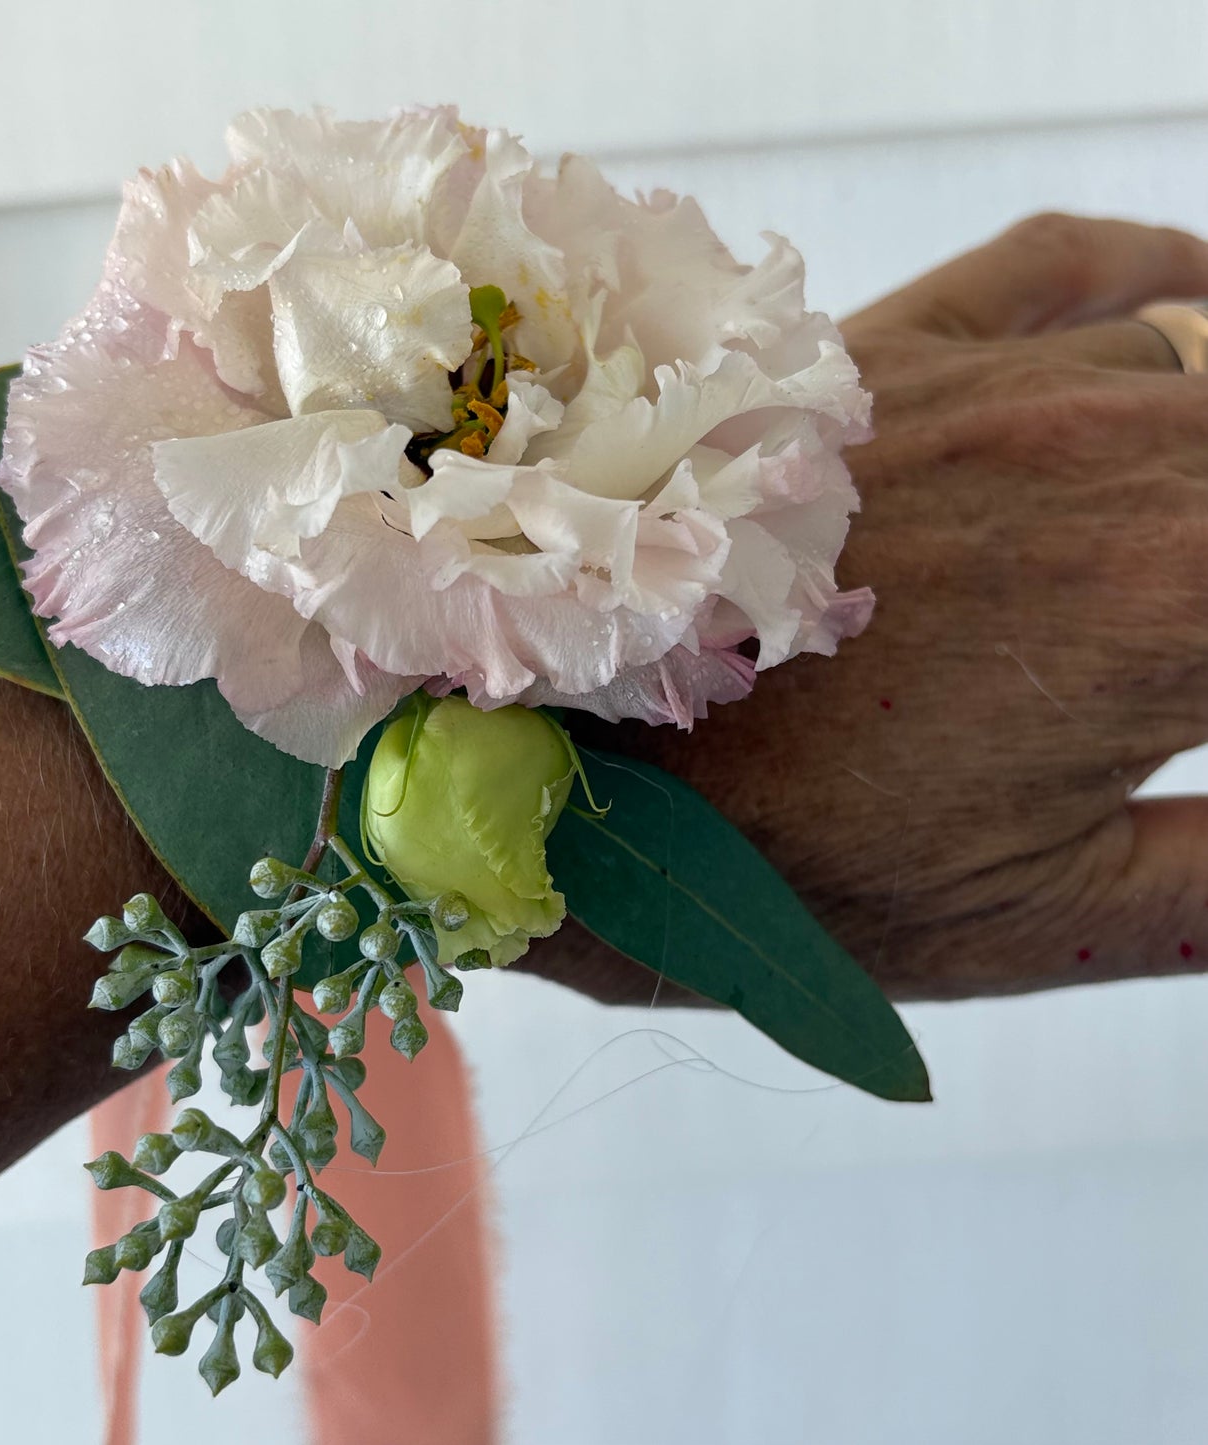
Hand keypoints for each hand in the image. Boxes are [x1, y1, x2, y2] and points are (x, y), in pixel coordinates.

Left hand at [540, 214, 1207, 1002]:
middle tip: (1165, 635)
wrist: (574, 768)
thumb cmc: (785, 865)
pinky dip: (1158, 278)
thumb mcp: (1046, 917)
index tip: (1194, 699)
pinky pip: (1067, 261)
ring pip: (1203, 355)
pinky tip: (1185, 318)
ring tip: (1159, 546)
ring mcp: (993, 385)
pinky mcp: (888, 359)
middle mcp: (1109, 454)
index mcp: (1178, 602)